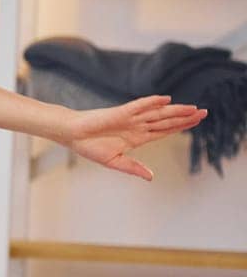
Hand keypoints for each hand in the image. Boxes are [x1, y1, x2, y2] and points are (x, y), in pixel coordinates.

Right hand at [64, 95, 206, 179]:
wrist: (71, 135)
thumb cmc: (89, 146)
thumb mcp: (114, 161)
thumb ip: (133, 168)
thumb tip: (151, 177)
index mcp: (137, 137)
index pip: (164, 130)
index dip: (181, 127)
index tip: (196, 122)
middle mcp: (137, 125)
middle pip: (166, 120)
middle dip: (185, 117)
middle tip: (204, 112)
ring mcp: (130, 118)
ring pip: (157, 113)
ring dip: (175, 110)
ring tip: (193, 108)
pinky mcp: (120, 112)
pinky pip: (139, 105)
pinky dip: (152, 102)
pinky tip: (166, 99)